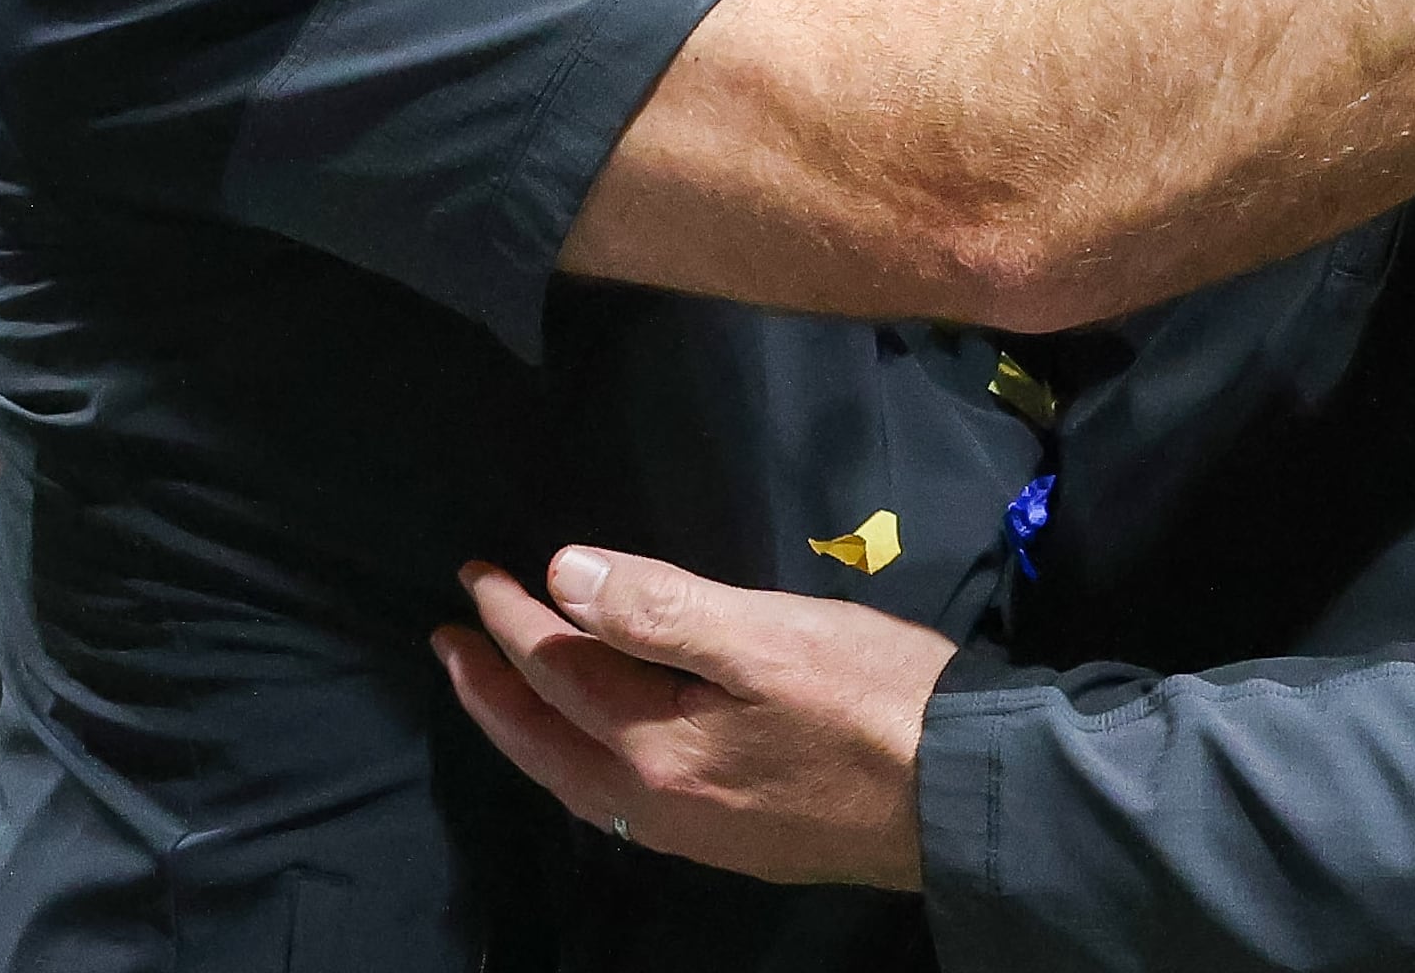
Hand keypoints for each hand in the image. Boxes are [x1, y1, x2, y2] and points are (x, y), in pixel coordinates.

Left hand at [435, 549, 949, 889]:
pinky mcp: (736, 841)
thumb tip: (562, 576)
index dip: (513, 616)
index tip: (476, 573)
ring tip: (501, 691)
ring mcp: (698, 835)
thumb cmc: (875, 700)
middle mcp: (660, 808)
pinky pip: (621, 800)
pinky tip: (595, 746)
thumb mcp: (769, 636)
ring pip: (580, 782)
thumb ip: (662, 610)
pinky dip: (582, 762)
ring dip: (531, 731)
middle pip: (548, 745)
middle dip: (492, 690)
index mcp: (657, 752)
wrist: (968, 795)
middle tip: (447, 642)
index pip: (560, 671)